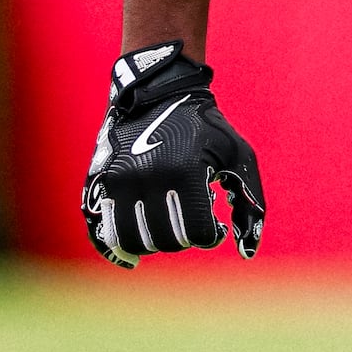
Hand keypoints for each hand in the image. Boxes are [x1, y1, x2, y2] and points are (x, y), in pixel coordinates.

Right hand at [83, 45, 267, 265]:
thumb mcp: (239, 156)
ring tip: (167, 226)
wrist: (158, 92)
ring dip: (156, 243)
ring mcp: (119, 180)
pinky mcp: (101, 182)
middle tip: (191, 221)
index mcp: (184, 172)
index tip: (216, 226)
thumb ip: (250, 203)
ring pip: (134, 241)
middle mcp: (147, 178)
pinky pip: (103, 231)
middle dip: (185, 238)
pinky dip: (117, 249)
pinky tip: (131, 258)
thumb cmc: (206, 128)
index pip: (197, 234)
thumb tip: (247, 252)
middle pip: (166, 240)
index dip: (211, 237)